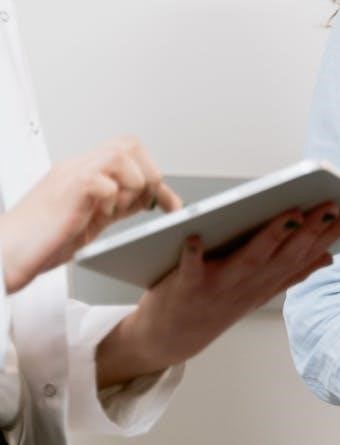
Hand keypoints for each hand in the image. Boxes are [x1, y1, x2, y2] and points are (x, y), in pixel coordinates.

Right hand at [0, 137, 180, 292]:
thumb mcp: (92, 218)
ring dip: (132, 186)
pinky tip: (100, 215)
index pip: (131, 154)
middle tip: (143, 205)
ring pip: (122, 156)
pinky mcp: (68, 190)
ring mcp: (72, 175)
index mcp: (86, 172)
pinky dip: (113, 200)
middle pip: (130, 144)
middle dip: (149, 176)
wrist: (6, 253)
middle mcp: (79, 167)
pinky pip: (105, 181)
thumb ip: (118, 204)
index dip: (156, 176)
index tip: (170, 205)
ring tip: (117, 211)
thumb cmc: (43, 240)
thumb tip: (151, 200)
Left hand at [95, 203, 339, 387]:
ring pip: (251, 259)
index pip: (305, 256)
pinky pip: (190, 269)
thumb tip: (329, 257)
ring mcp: (219, 287)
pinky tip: (194, 235)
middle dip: (311, 230)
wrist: (169, 338)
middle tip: (332, 205)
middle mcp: (249, 285)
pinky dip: (192, 254)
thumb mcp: (260, 292)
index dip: (329, 236)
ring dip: (271, 237)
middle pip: (285, 254)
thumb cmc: (214, 305)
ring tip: (292, 213)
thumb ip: (292, 273)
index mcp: (267, 283)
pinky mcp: (186, 287)